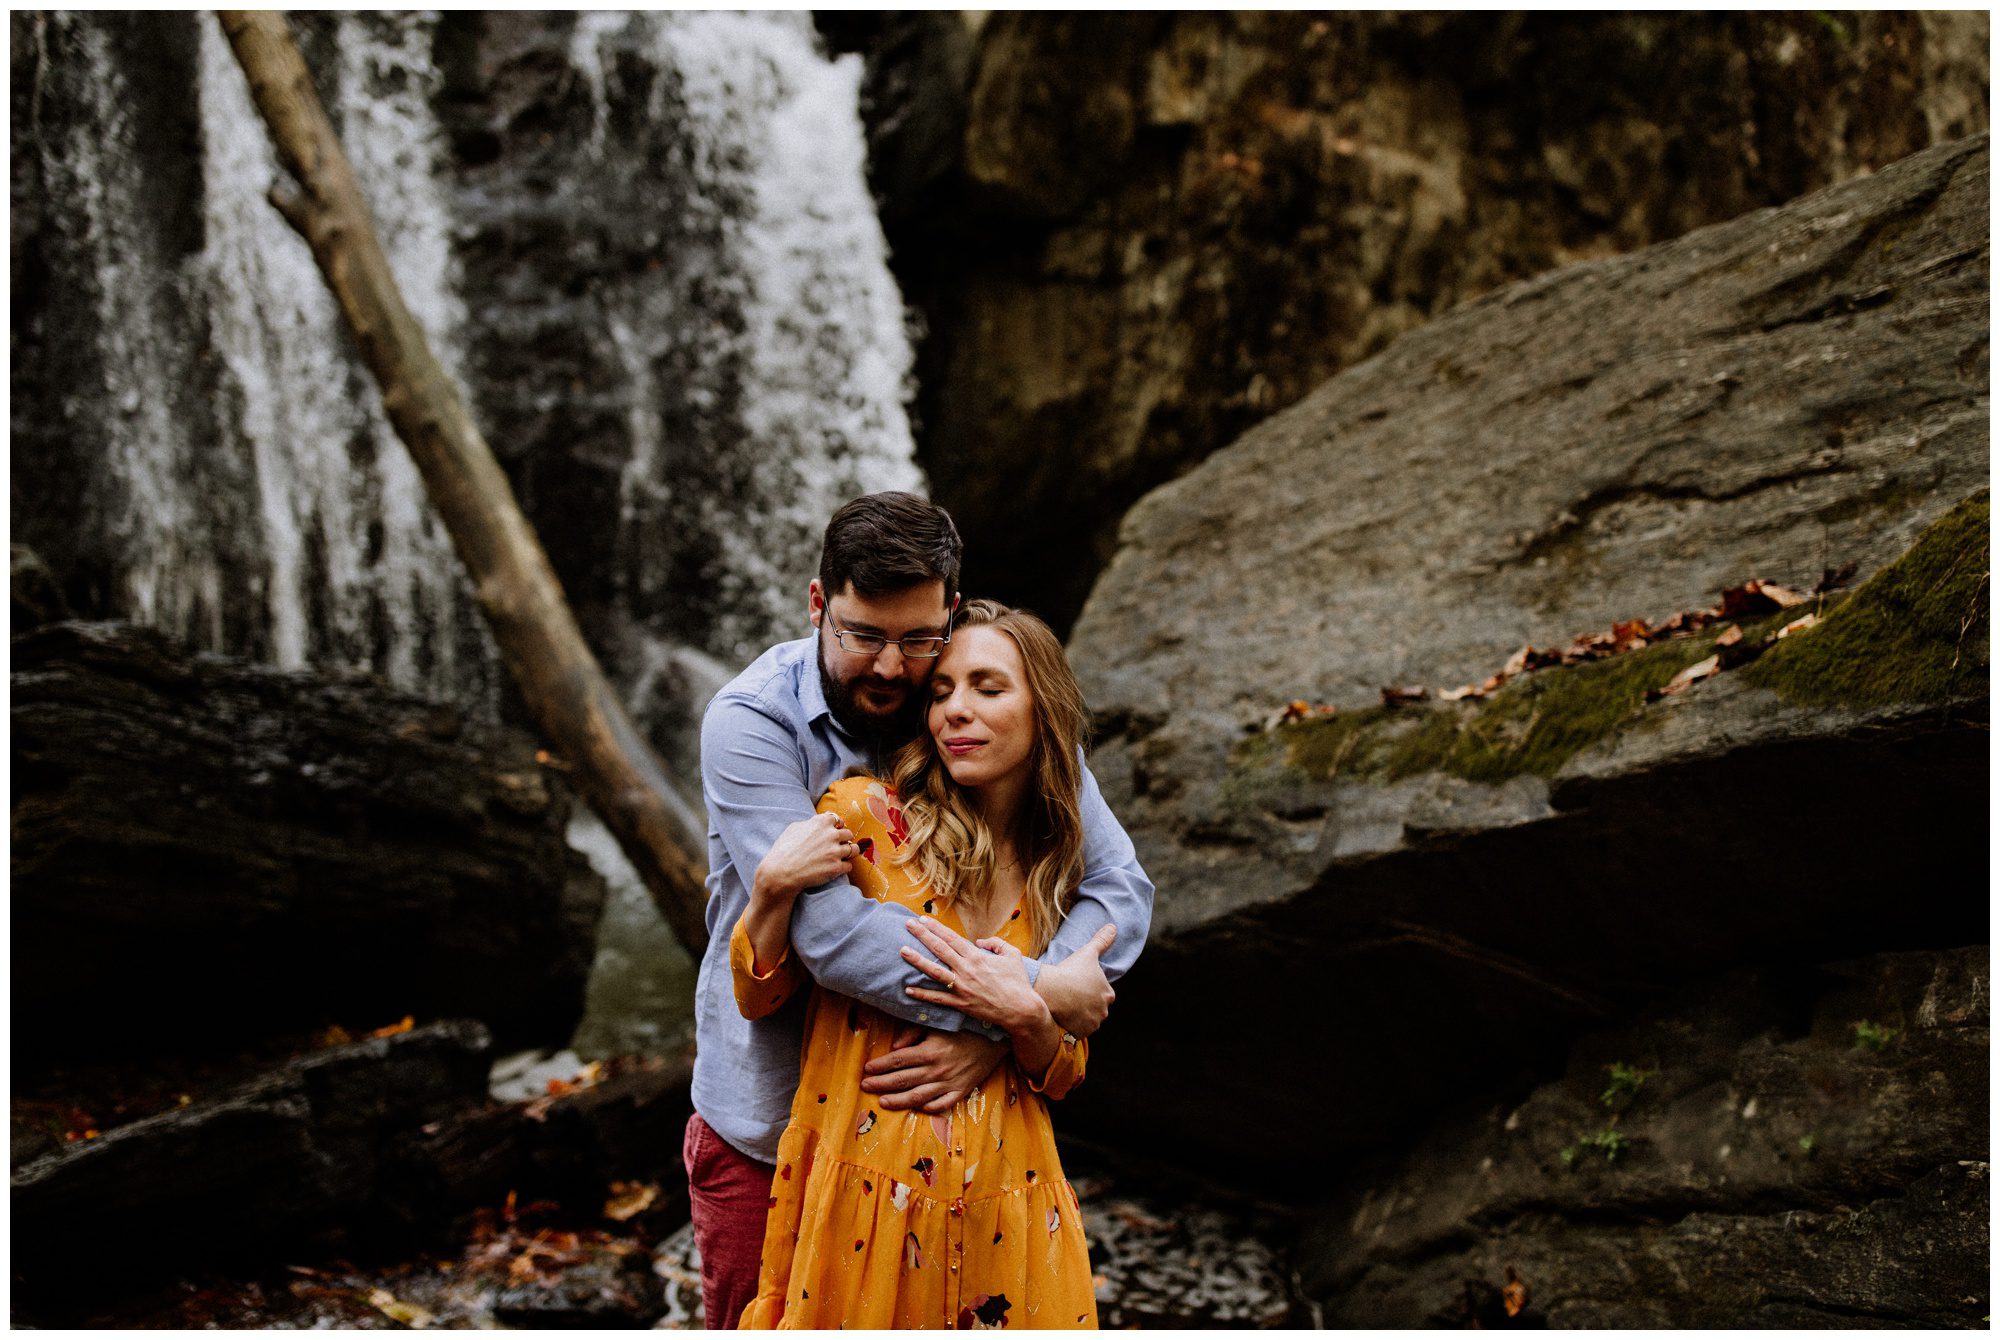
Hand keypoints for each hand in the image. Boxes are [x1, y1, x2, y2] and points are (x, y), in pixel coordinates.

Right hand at [753, 811, 856, 902]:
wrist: (780, 872)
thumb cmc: (783, 850)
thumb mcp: (794, 828)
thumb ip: (810, 823)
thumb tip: (820, 822)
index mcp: (821, 822)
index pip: (838, 820)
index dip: (836, 827)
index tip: (834, 832)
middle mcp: (831, 835)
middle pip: (848, 834)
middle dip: (843, 840)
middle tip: (836, 846)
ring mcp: (835, 851)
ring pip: (854, 849)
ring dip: (849, 853)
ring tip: (841, 857)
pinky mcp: (837, 867)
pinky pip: (849, 866)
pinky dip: (843, 867)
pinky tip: (835, 868)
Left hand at [859, 1028, 1007, 1112]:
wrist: (996, 1038)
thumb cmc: (964, 1027)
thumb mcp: (937, 1024)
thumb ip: (913, 1034)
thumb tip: (894, 1048)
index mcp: (929, 1051)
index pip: (897, 1061)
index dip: (879, 1066)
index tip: (866, 1070)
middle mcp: (937, 1070)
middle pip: (902, 1080)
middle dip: (881, 1084)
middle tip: (865, 1087)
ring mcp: (949, 1083)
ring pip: (917, 1097)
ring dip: (897, 1100)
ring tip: (882, 1101)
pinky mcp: (961, 1091)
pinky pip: (941, 1105)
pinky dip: (927, 1108)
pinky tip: (916, 1108)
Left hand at [900, 917, 1041, 1032]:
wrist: (1021, 1010)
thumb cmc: (1018, 982)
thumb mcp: (1012, 955)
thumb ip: (996, 943)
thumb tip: (980, 941)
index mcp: (977, 956)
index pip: (952, 938)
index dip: (936, 928)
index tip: (923, 919)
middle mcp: (966, 970)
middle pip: (939, 949)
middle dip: (922, 935)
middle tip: (908, 925)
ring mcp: (962, 987)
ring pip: (934, 971)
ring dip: (917, 960)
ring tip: (903, 951)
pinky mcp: (960, 1004)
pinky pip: (937, 998)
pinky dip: (922, 994)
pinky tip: (908, 989)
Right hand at [1032, 923, 1117, 1037]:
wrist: (1052, 990)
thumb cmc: (1070, 970)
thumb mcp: (1088, 953)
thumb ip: (1102, 941)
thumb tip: (1113, 927)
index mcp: (1108, 994)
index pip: (1103, 993)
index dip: (1090, 990)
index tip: (1078, 986)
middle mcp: (1104, 1011)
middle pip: (1096, 1008)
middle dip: (1086, 1004)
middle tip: (1070, 996)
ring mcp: (1092, 1024)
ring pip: (1087, 1020)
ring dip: (1079, 1016)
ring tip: (1065, 1006)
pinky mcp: (1080, 1033)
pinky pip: (1077, 1031)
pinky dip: (1072, 1026)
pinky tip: (1063, 1017)